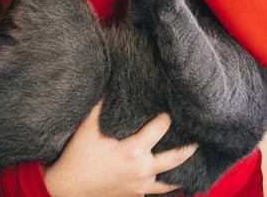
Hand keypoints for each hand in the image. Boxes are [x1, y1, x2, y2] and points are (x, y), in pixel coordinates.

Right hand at [42, 99, 197, 196]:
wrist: (66, 189)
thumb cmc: (77, 156)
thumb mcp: (87, 128)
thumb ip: (100, 104)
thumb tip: (108, 81)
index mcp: (133, 151)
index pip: (160, 129)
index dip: (167, 116)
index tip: (172, 106)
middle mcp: (142, 170)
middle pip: (175, 158)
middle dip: (189, 147)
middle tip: (200, 136)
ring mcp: (140, 186)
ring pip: (170, 181)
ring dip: (181, 170)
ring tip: (194, 160)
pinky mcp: (135, 195)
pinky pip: (156, 191)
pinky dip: (167, 185)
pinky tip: (174, 180)